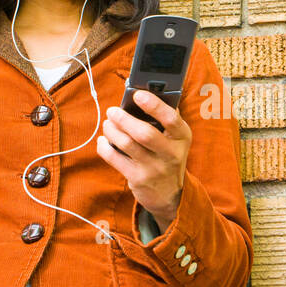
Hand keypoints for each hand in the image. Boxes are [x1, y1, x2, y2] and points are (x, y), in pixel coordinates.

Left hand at [96, 88, 190, 227]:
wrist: (169, 194)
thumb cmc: (168, 156)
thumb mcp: (175, 139)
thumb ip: (165, 118)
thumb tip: (145, 92)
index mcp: (182, 137)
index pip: (171, 119)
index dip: (153, 105)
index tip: (137, 95)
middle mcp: (171, 153)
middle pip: (144, 133)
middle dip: (124, 119)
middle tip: (112, 111)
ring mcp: (154, 168)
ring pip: (126, 144)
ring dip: (112, 130)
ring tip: (108, 124)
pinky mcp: (138, 179)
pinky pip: (114, 158)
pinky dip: (104, 147)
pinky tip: (103, 140)